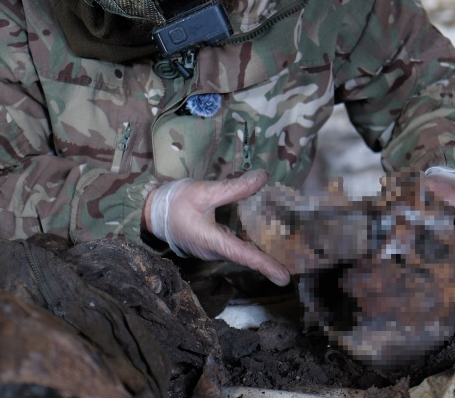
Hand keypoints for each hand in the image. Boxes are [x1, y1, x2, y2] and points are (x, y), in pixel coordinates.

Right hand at [143, 170, 289, 286]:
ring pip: (244, 251)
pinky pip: (238, 245)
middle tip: (301, 257)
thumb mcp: (205, 192)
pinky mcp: (215, 244)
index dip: (265, 266)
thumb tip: (263, 177)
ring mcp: (215, 250)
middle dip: (273, 257)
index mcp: (213, 242)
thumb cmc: (176, 203)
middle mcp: (217, 251)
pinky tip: (269, 231)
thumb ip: (234, 188)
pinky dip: (254, 240)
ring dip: (265, 248)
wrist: (153, 212)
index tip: (284, 278)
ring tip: (292, 244)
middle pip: (249, 256)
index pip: (244, 256)